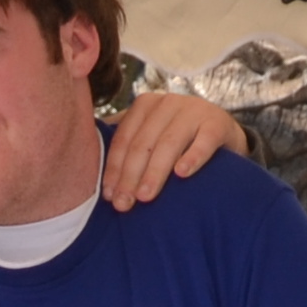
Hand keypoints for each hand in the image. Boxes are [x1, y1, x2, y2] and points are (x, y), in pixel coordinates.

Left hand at [101, 90, 246, 208]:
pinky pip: (204, 141)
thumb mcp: (150, 135)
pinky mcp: (217, 123)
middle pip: (143, 143)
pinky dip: (193, 157)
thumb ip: (126, 143)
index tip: (108, 195)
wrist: (223, 133)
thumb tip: (84, 162)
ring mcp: (194, 110)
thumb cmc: (178, 139)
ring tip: (146, 197)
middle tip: (124, 203)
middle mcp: (168, 103)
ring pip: (169, 143)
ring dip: (155, 172)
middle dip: (130, 176)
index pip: (124, 139)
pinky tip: (182, 174)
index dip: (114, 168)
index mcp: (145, 105)